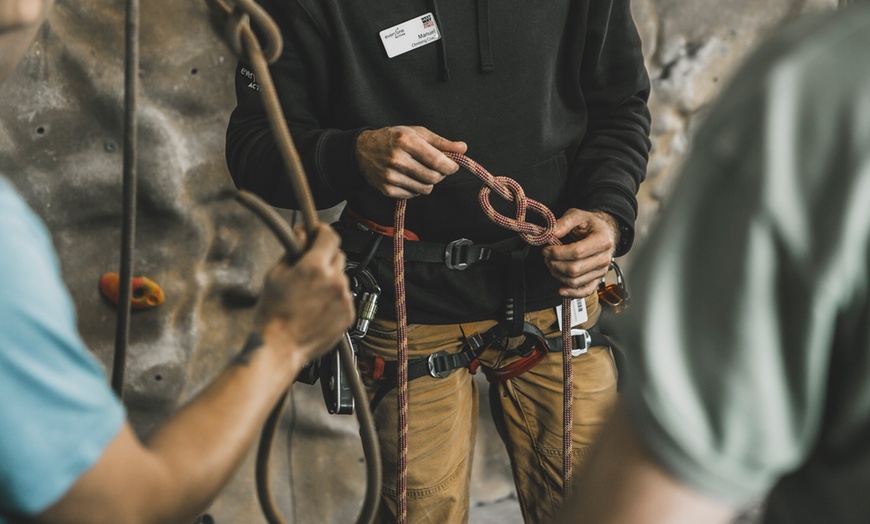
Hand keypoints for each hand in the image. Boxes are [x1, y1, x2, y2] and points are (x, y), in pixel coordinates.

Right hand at [254, 224, 354, 366]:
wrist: (280, 348)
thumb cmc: (272, 315)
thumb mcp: (275, 275)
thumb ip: (292, 251)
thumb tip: (301, 235)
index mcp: (315, 267)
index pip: (329, 236)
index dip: (322, 232)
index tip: (317, 233)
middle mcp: (335, 281)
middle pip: (337, 256)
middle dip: (324, 257)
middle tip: (308, 267)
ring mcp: (344, 299)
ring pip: (341, 278)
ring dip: (330, 279)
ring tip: (309, 295)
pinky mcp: (349, 315)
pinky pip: (344, 298)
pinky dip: (334, 298)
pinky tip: (316, 308)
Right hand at [355, 125, 466, 198]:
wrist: (362, 150)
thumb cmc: (393, 138)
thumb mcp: (417, 133)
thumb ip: (441, 142)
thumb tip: (463, 148)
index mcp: (406, 141)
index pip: (437, 161)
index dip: (451, 166)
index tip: (453, 165)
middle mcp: (397, 159)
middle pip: (433, 177)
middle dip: (440, 174)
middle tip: (436, 167)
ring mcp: (390, 176)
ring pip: (425, 189)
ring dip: (429, 182)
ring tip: (421, 171)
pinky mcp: (387, 189)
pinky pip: (414, 195)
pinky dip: (417, 188)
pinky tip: (409, 177)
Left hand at [542, 209, 618, 298]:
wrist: (604, 232)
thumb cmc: (590, 224)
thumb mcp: (578, 215)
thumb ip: (565, 222)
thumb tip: (552, 232)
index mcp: (602, 241)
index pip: (577, 252)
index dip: (557, 253)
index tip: (546, 249)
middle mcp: (604, 258)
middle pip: (574, 269)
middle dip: (555, 264)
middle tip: (546, 256)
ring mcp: (601, 271)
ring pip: (575, 281)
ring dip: (558, 275)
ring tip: (551, 264)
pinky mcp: (597, 280)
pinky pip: (585, 291)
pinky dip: (572, 293)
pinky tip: (561, 289)